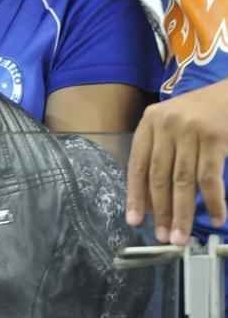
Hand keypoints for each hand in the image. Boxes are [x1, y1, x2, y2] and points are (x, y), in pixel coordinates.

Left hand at [126, 80, 227, 244]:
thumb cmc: (197, 114)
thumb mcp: (170, 125)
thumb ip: (159, 154)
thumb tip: (150, 202)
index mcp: (150, 121)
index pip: (137, 163)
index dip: (136, 195)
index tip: (134, 220)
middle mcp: (166, 124)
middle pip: (160, 176)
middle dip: (161, 211)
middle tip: (164, 237)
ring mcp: (191, 130)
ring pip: (183, 181)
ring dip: (183, 214)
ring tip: (181, 237)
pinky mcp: (214, 137)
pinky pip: (210, 178)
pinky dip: (214, 202)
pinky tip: (218, 219)